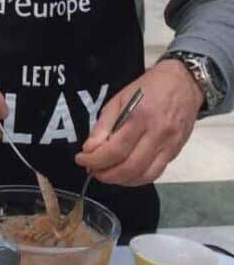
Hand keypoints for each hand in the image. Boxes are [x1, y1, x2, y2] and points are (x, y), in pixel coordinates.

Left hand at [76, 60, 202, 185]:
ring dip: (121, 180)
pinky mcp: (176, 152)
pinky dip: (137, 179)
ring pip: (144, 175)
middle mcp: (157, 134)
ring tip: (106, 174)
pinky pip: (156, 173)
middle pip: (130, 167)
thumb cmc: (147, 88)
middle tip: (92, 170)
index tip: (81, 160)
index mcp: (140, 118)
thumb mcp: (119, 99)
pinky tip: (125, 174)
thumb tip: (90, 149)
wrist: (183, 84)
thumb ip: (104, 126)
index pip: (116, 149)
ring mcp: (169, 145)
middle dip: (107, 174)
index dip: (95, 160)